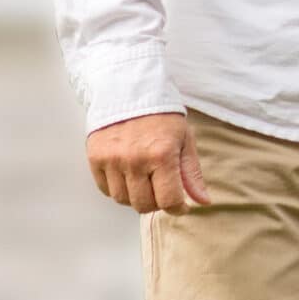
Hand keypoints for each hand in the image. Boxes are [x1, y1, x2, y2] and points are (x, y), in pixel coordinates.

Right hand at [86, 112, 209, 214]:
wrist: (130, 90)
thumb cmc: (161, 116)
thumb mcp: (184, 140)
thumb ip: (192, 174)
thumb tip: (203, 202)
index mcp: (161, 155)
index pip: (168, 201)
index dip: (177, 209)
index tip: (181, 206)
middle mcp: (134, 160)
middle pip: (143, 205)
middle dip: (156, 203)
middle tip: (162, 189)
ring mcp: (112, 160)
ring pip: (123, 200)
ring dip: (135, 196)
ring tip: (144, 179)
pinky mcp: (95, 158)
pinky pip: (106, 189)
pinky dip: (118, 188)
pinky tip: (128, 174)